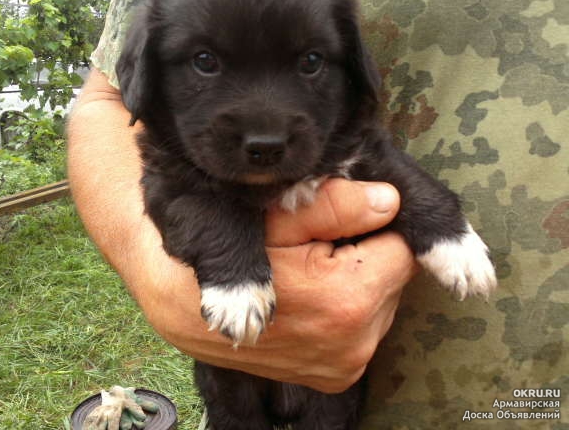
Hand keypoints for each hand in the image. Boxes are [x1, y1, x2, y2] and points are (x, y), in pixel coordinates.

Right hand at [68, 69, 416, 393]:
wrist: (176, 301)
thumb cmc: (220, 246)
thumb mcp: (270, 215)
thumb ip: (333, 207)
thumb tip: (389, 199)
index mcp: (345, 301)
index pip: (401, 246)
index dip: (371, 224)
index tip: (337, 217)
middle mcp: (354, 346)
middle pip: (392, 276)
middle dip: (365, 252)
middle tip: (315, 243)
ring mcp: (344, 367)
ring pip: (381, 301)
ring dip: (358, 280)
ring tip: (308, 268)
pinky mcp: (334, 377)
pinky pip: (364, 328)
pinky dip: (346, 308)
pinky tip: (310, 294)